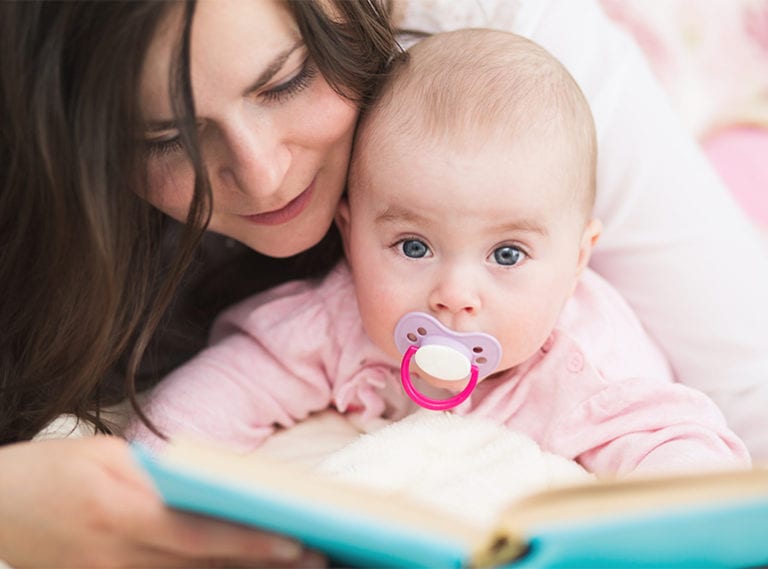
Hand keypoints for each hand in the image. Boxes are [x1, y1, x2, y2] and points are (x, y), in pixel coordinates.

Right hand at [0, 436, 322, 567]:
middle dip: (262, 567)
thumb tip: (220, 488)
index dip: (251, 541)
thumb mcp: (108, 457)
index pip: (200, 534)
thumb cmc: (51, 473)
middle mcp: (116, 556)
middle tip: (317, 559)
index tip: (299, 542)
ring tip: (291, 568)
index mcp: (120, 510)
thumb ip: (164, 477)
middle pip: (204, 568)